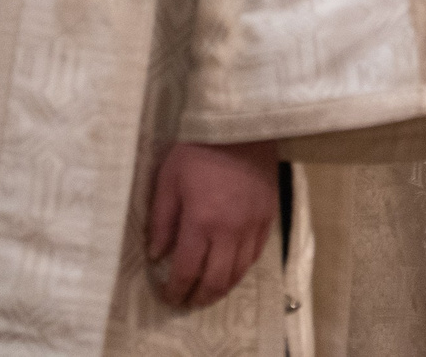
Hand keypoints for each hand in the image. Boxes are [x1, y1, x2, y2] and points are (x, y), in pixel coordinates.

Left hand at [147, 139, 278, 308]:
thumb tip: (156, 254)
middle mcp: (230, 230)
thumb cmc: (199, 148)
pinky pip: (257, 253)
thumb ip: (162, 220)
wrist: (240, 125)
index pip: (187, 270)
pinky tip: (232, 269)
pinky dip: (242, 268)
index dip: (177, 289)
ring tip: (209, 292)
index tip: (169, 297)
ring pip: (239, 271)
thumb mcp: (169, 179)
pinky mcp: (269, 215)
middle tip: (189, 301)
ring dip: (223, 288)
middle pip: (216, 280)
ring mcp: (253, 224)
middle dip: (200, 296)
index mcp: (201, 221)